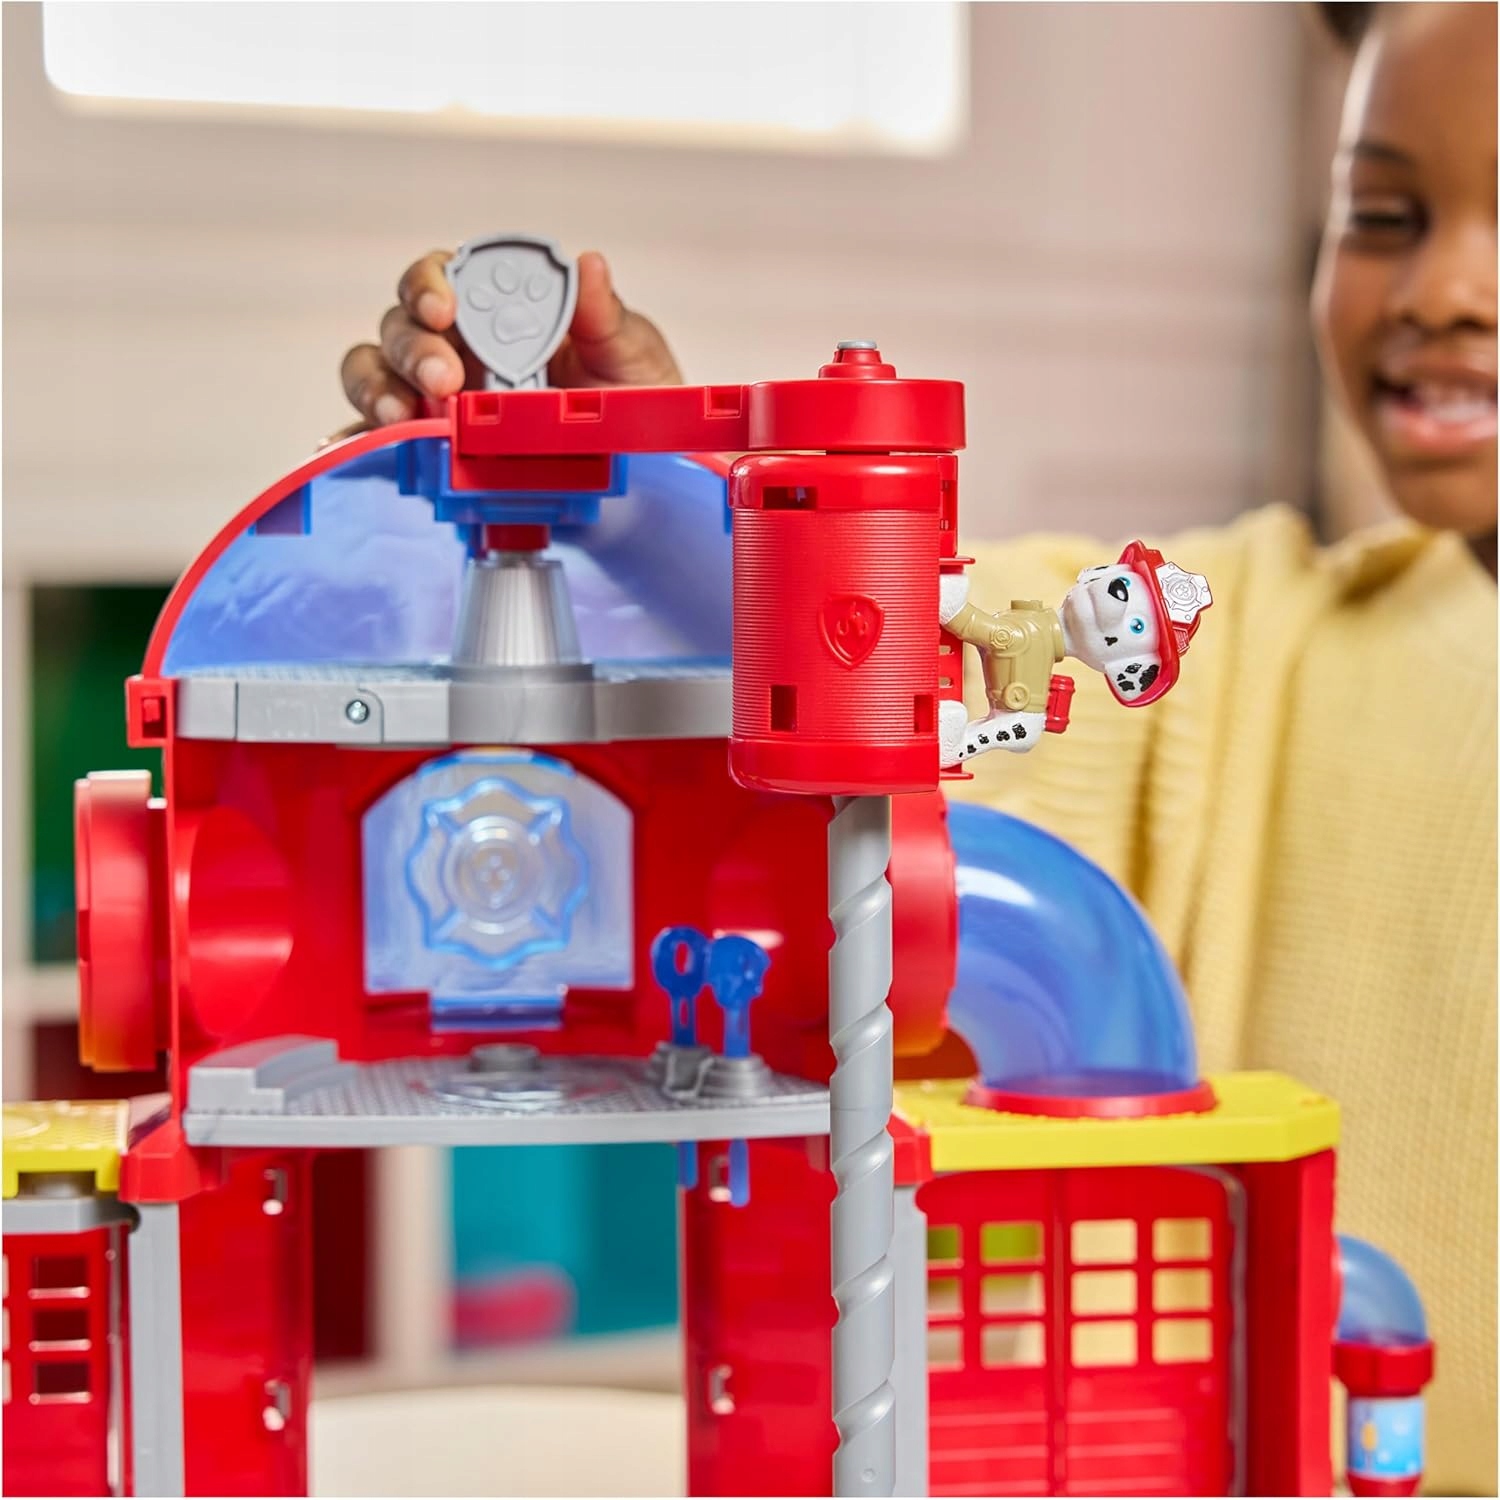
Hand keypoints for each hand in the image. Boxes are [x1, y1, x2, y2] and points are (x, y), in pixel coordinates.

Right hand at [339, 248, 682, 429]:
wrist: (644, 464)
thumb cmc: (632, 399)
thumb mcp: (630, 355)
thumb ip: (605, 316)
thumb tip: (588, 264)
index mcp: (497, 311)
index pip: (444, 277)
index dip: (432, 284)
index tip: (445, 309)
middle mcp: (457, 346)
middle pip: (402, 327)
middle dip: (414, 349)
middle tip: (445, 381)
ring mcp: (437, 398)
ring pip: (377, 373)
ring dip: (379, 388)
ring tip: (400, 415)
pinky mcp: (428, 446)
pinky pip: (378, 439)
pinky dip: (360, 440)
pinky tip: (353, 450)